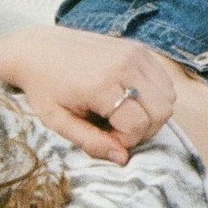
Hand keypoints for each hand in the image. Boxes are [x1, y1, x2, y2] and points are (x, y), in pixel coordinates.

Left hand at [0, 28, 177, 164]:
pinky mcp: (139, 48)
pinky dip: (153, 96)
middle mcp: (124, 65)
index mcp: (101, 85)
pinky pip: (164, 81)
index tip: (104, 136)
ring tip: (121, 113)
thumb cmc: (45, 89)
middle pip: (162, 112)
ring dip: (149, 113)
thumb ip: (91, 142)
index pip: (139, 125)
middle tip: (116, 128)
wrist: (39, 49)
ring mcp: (135, 53)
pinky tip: (127, 98)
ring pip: (168, 97)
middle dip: (143, 130)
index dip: (125, 141)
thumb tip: (122, 159)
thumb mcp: (59, 122)